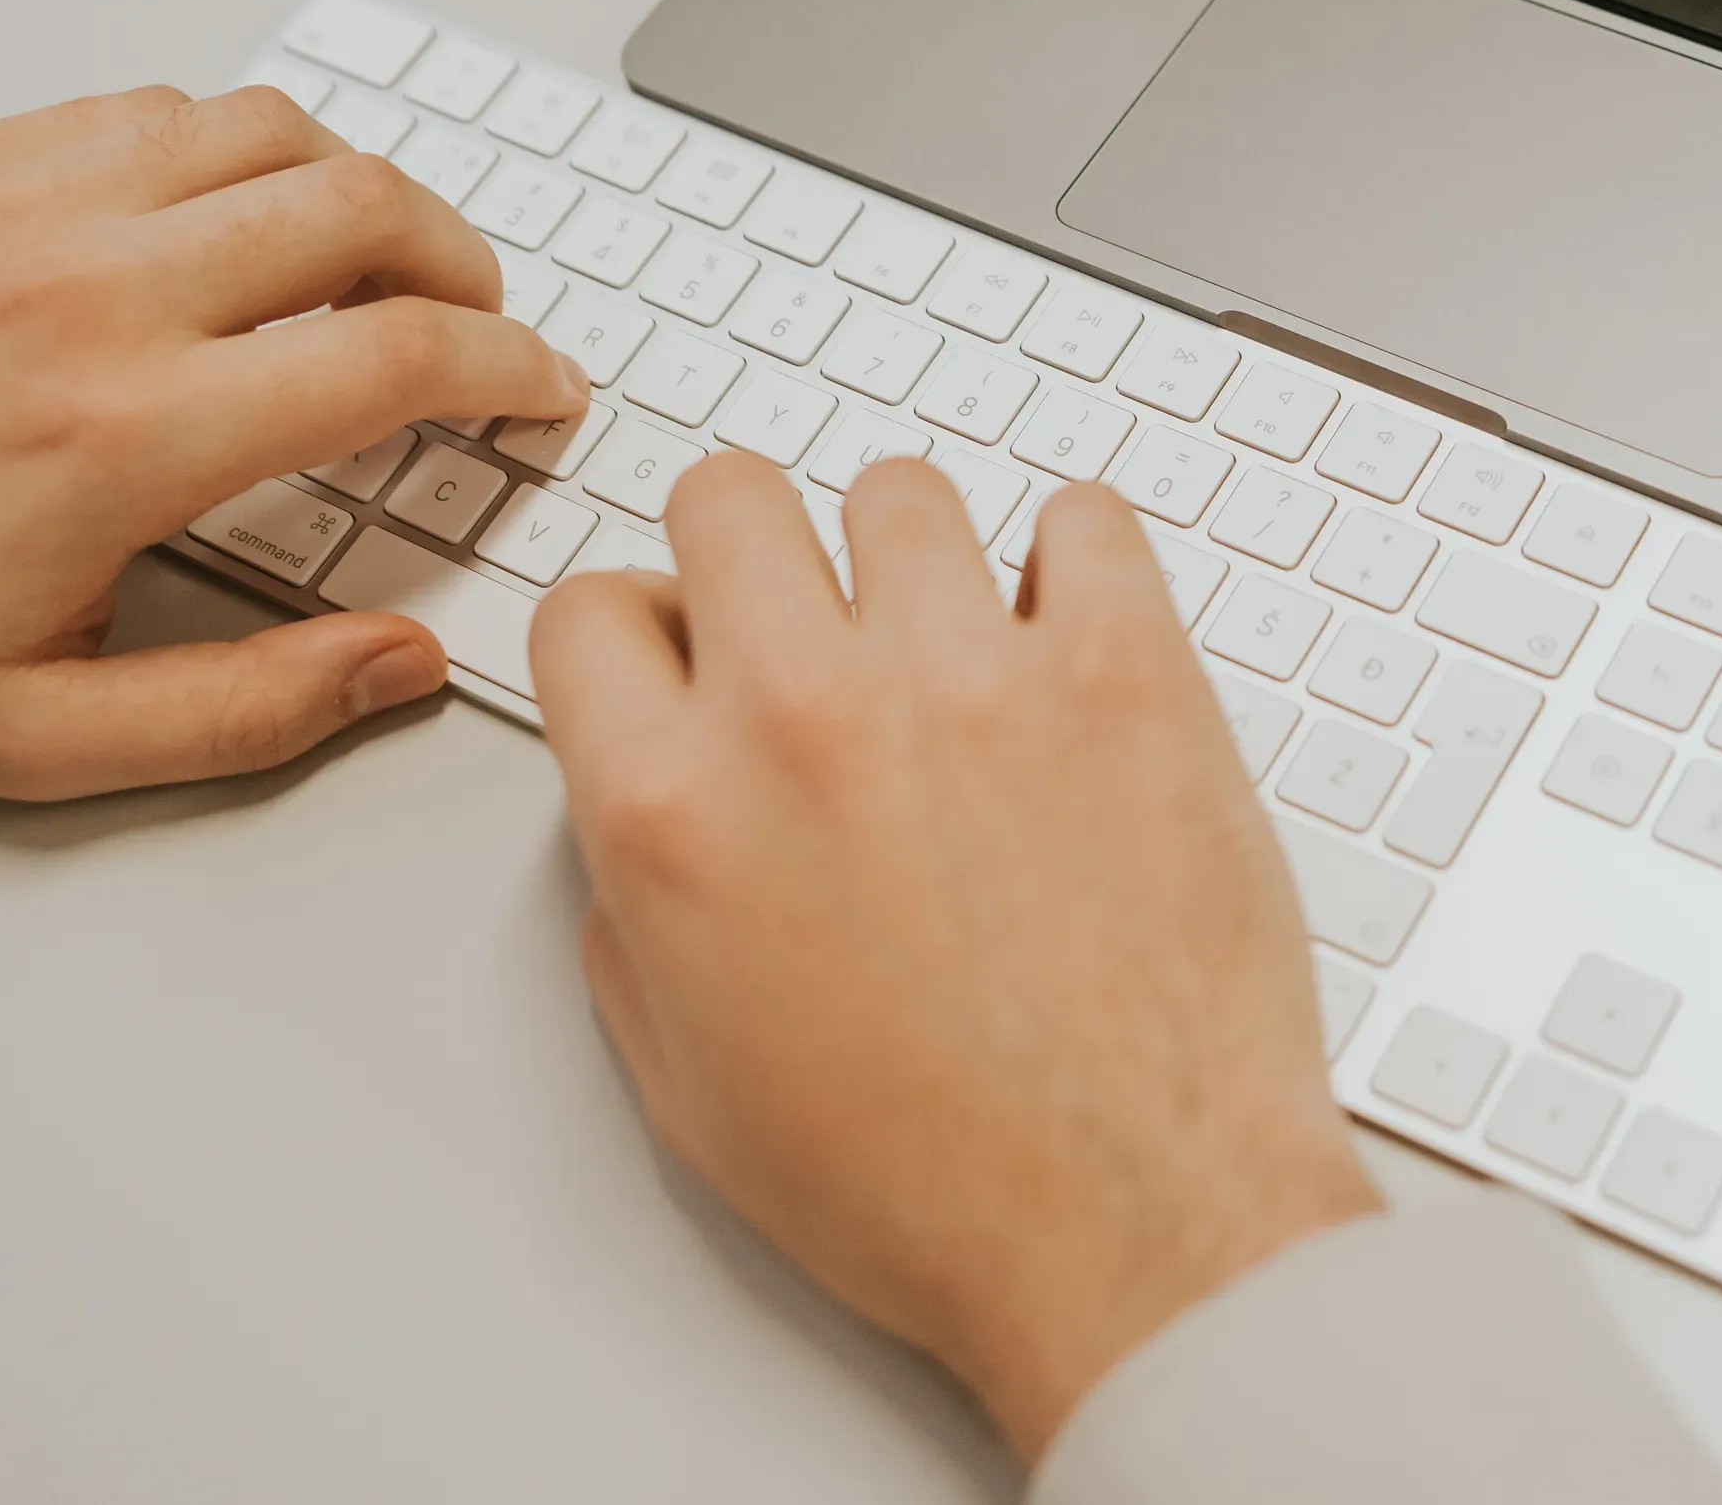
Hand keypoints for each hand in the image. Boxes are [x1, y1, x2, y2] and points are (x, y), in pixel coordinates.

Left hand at [0, 84, 586, 797]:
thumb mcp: (36, 739)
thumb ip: (249, 710)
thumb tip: (402, 664)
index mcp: (125, 435)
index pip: (397, 355)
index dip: (510, 370)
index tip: (538, 393)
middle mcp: (88, 291)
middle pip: (366, 207)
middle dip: (466, 266)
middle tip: (480, 324)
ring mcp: (24, 203)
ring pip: (272, 131)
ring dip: (360, 190)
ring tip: (377, 262)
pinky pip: (154, 112)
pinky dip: (234, 154)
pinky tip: (232, 226)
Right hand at [535, 459, 1377, 1459]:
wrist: (1132, 1231)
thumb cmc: (931, 1188)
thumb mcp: (689, 1083)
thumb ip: (635, 910)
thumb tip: (642, 804)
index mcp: (672, 815)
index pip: (588, 607)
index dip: (641, 630)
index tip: (688, 648)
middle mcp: (803, 718)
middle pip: (731, 497)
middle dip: (757, 556)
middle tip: (813, 626)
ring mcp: (970, 679)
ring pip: (901, 491)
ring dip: (916, 563)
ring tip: (958, 652)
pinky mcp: (1124, 670)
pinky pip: (1084, 518)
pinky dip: (1077, 565)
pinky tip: (1070, 641)